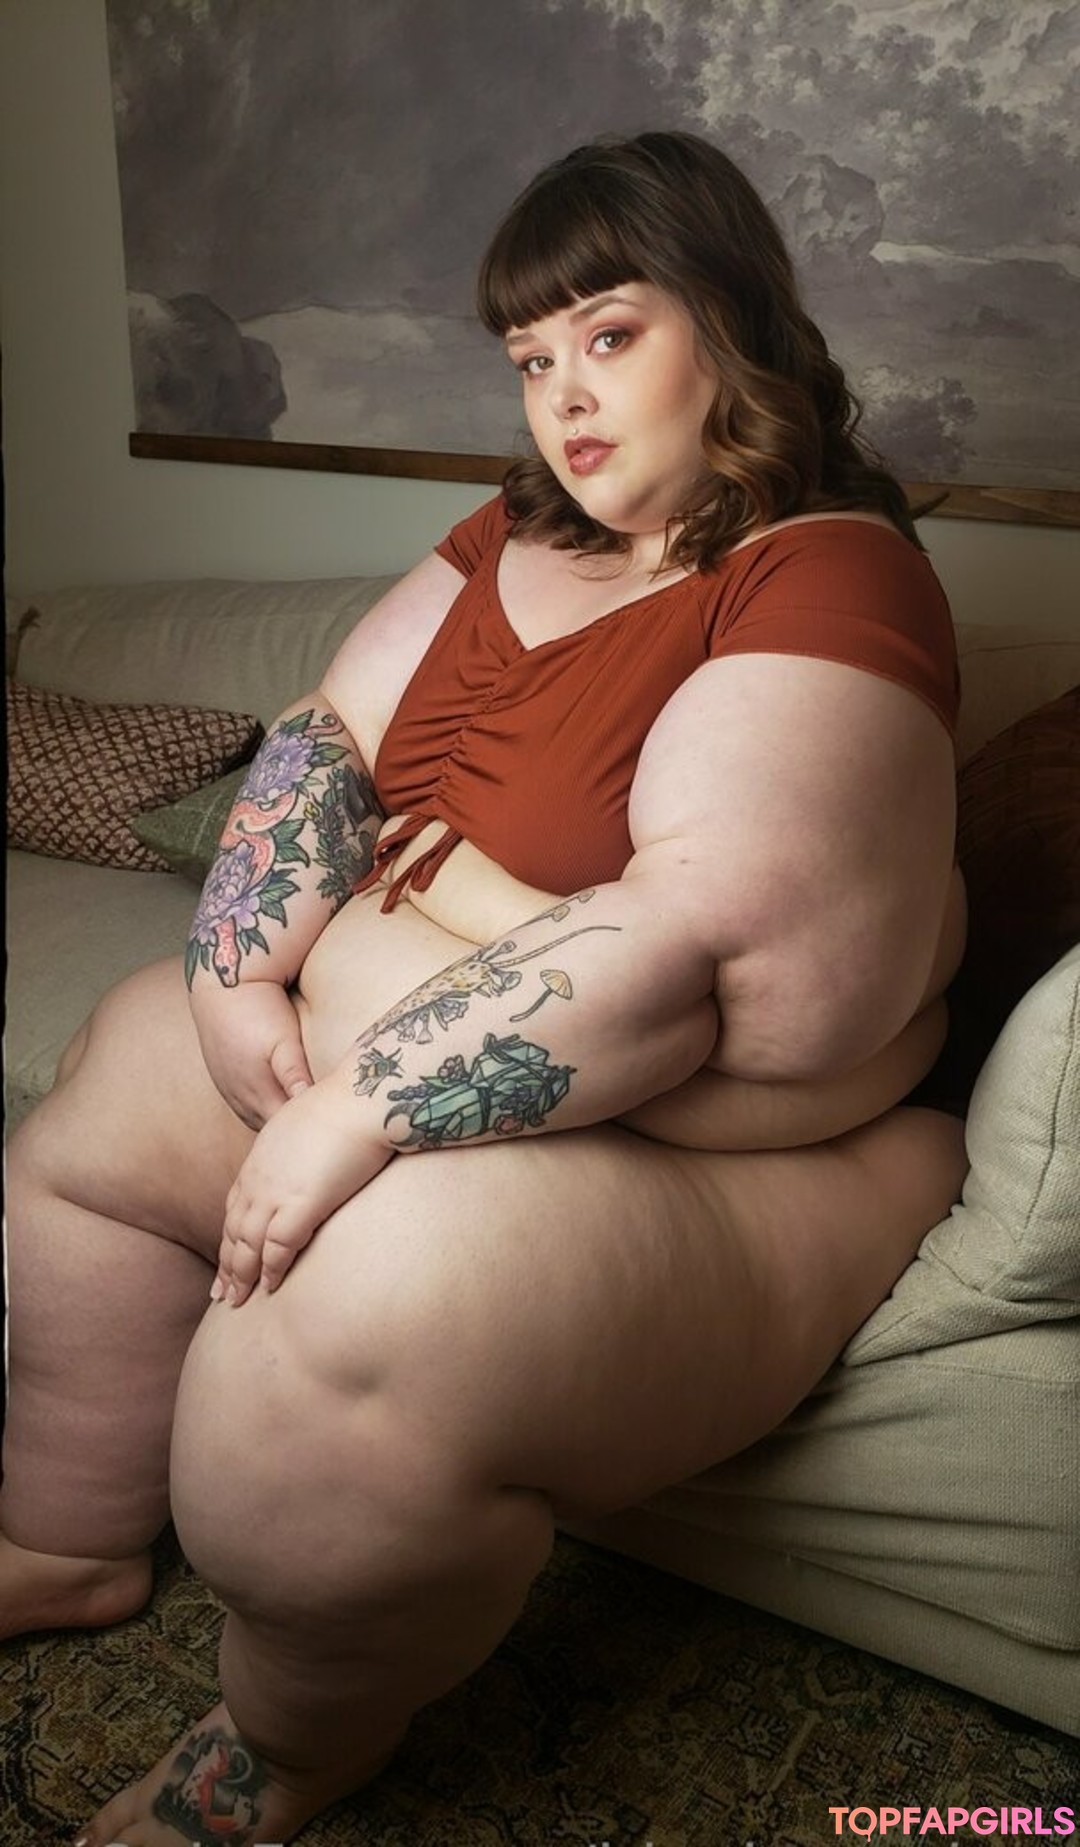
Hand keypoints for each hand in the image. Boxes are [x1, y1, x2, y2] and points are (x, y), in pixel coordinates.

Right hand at [189, 978, 313, 1129]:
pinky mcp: (224, 1080)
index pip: (287, 1130)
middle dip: (295, 1134)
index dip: (309, 1135)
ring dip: (279, 1123)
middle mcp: (241, 1099)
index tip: (334, 1133)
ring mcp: (230, 1091)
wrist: (222, 983)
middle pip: (273, 1130)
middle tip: (327, 1134)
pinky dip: (265, 1111)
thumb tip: (307, 1104)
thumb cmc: (259, 1008)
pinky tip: (281, 1106)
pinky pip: (246, 1109)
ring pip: (258, 1122)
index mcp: (258, 1094)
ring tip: (307, 1125)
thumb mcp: (283, 1040)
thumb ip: (294, 1073)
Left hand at [213, 1075, 391, 1303]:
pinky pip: (278, 1247)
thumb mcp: (306, 1122)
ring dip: (240, 1275)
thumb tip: (310, 1154)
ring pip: (247, 1244)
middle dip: (226, 1263)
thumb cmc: (346, 1105)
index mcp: (260, 1158)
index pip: (235, 1205)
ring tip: (236, 1301)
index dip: (229, 1234)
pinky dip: (271, 1270)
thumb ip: (299, 1145)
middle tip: (220, 1293)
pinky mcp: (301, 1204)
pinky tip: (270, 1287)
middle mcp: (259, 1178)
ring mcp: (276, 1192)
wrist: (362, 1098)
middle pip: (233, 1229)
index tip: (226, 1254)